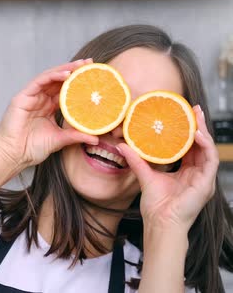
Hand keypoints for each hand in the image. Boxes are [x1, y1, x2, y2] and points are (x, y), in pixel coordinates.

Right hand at [0, 59, 98, 169]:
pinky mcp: (22, 97)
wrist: (14, 155)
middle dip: (74, 70)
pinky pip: (38, 82)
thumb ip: (75, 136)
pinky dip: (52, 76)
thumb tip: (96, 139)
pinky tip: (66, 74)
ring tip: (80, 65)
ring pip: (49, 77)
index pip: (65, 90)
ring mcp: (31, 97)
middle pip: (58, 80)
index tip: (94, 76)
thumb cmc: (31, 148)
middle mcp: (40, 99)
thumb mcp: (59, 139)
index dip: (78, 82)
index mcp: (48, 107)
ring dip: (65, 69)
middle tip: (90, 64)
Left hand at [117, 105, 218, 230]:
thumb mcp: (145, 176)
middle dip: (199, 126)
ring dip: (204, 132)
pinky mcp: (206, 183)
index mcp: (186, 172)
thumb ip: (136, 160)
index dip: (188, 131)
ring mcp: (204, 179)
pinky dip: (205, 146)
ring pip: (208, 149)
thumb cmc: (155, 206)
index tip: (183, 114)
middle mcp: (197, 174)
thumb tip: (122, 145)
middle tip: (194, 109)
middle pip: (201, 145)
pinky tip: (197, 135)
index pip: (190, 147)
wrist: (160, 223)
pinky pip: (210, 160)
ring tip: (196, 117)